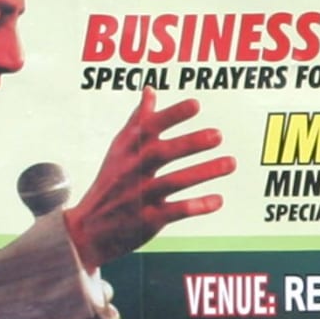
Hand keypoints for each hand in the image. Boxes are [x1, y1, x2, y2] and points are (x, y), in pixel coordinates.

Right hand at [66, 90, 236, 267]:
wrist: (88, 229)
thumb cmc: (111, 182)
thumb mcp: (119, 149)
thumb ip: (138, 120)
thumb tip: (150, 89)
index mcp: (127, 150)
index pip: (148, 128)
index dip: (171, 116)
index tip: (196, 104)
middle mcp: (132, 171)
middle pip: (161, 154)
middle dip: (189, 143)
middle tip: (218, 134)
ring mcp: (140, 196)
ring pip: (173, 182)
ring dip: (203, 172)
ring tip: (231, 163)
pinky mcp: (148, 220)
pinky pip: (175, 211)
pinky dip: (197, 206)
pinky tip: (219, 200)